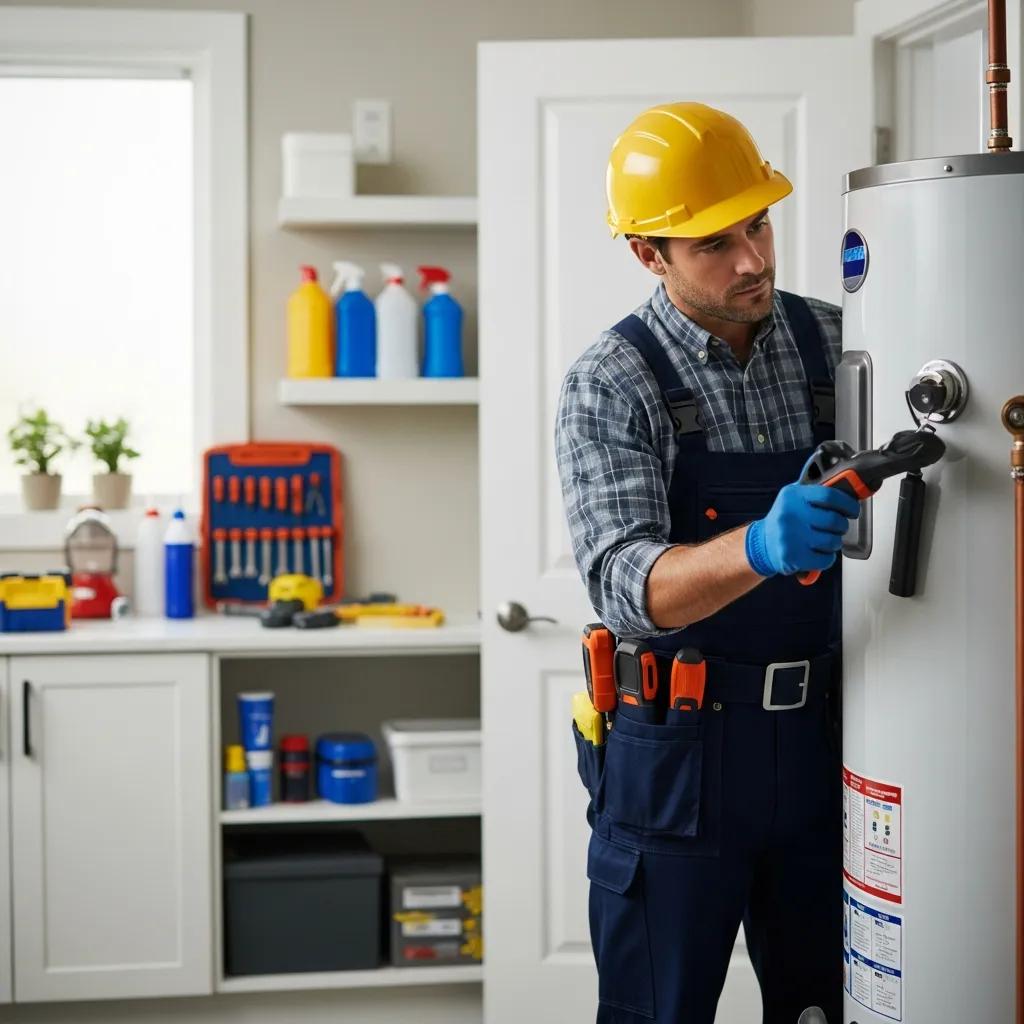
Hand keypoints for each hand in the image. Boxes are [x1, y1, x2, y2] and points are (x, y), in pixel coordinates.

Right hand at [745, 482, 860, 576]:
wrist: (762, 544)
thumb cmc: (785, 520)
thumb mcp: (794, 499)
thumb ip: (817, 492)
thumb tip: (849, 490)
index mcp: (793, 496)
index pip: (829, 495)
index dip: (847, 503)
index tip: (852, 510)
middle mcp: (790, 515)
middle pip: (834, 520)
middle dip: (841, 526)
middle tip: (837, 527)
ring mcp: (790, 537)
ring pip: (832, 541)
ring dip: (834, 543)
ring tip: (824, 540)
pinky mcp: (792, 557)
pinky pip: (825, 559)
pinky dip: (826, 558)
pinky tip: (817, 553)